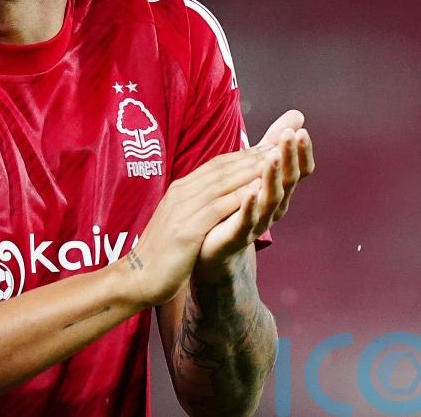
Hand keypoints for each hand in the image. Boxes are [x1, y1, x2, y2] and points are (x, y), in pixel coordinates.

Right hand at [122, 146, 279, 306]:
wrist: (137, 277)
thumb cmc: (162, 251)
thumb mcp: (179, 219)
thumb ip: (196, 203)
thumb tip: (216, 194)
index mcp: (181, 190)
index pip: (218, 165)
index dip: (245, 154)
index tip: (271, 145)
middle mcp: (182, 193)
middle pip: (223, 168)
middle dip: (254, 154)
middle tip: (282, 142)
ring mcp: (183, 210)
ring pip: (223, 183)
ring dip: (251, 169)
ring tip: (277, 158)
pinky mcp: (186, 231)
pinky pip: (218, 210)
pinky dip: (240, 197)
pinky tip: (259, 191)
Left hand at [196, 110, 315, 282]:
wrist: (212, 251)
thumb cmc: (235, 208)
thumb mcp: (254, 171)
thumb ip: (272, 144)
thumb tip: (297, 115)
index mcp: (277, 191)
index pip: (297, 169)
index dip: (300, 151)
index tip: (300, 129)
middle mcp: (273, 206)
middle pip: (288, 180)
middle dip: (290, 156)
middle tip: (292, 134)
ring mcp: (257, 222)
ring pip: (271, 197)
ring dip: (273, 175)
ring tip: (274, 156)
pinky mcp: (237, 235)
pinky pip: (246, 220)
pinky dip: (250, 205)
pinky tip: (251, 191)